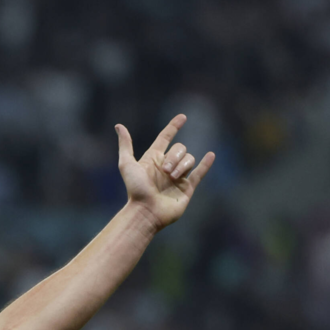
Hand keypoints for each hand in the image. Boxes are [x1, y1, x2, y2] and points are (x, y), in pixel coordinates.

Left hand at [115, 115, 214, 232]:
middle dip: (175, 156)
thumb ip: (125, 145)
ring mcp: (178, 177)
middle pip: (180, 148)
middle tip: (165, 171)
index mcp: (153, 159)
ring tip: (172, 177)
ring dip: (182, 165)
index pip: (165, 138)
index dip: (173, 127)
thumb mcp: (127, 164)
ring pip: (189, 159)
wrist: (146, 211)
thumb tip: (118, 126)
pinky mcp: (187, 188)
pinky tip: (210, 155)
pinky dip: (206, 164)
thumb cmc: (135, 190)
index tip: (182, 117)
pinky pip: (199, 173)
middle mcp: (166, 166)